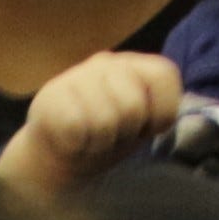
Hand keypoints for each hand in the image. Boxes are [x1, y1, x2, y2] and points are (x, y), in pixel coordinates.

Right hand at [0, 53, 187, 196]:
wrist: (56, 156)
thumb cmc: (105, 140)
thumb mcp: (138, 125)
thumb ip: (156, 110)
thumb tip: (168, 115)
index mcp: (134, 66)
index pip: (164, 75)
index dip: (162, 110)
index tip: (147, 128)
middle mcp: (107, 63)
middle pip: (133, 105)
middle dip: (126, 132)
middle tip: (112, 136)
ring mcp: (77, 77)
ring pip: (104, 120)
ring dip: (100, 141)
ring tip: (92, 139)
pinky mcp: (50, 97)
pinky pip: (76, 128)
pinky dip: (77, 144)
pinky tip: (72, 141)